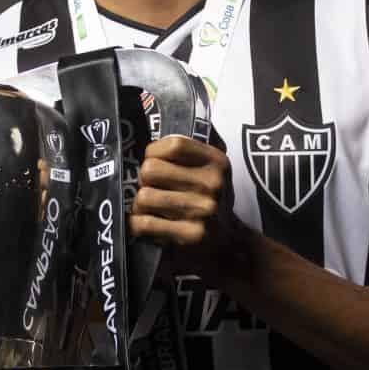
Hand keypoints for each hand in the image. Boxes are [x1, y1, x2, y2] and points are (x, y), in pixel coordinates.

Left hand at [130, 134, 249, 280]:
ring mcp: (203, 210)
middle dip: (143, 181)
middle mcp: (212, 183)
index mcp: (216, 161)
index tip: (153, 162)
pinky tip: (147, 225)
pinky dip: (138, 225)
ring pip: (144, 197)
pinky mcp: (190, 235)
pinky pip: (144, 223)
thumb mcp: (213, 170)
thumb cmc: (211, 202)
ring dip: (139, 205)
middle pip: (150, 170)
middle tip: (150, 188)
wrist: (230, 246)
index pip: (173, 145)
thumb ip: (191, 149)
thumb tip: (155, 123)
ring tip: (149, 209)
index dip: (153, 153)